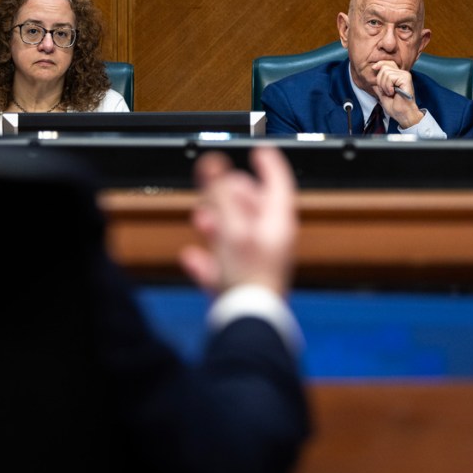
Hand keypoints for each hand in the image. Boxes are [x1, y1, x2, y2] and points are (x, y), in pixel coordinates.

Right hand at [180, 145, 298, 296]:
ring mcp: (258, 260)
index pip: (278, 182)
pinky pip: (223, 262)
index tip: (260, 150)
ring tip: (202, 220)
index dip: (269, 164)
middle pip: (252, 206)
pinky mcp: (243, 281)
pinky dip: (208, 258)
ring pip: (236, 232)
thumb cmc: (248, 277)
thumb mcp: (232, 228)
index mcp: (278, 221)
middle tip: (213, 188)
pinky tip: (194, 259)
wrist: (246, 322)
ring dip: (216, 224)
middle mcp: (272, 239)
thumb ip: (221, 195)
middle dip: (228, 197)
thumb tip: (214, 164)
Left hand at [370, 60, 422, 127]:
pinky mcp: (406, 78)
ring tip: (390, 93)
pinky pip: (390, 77)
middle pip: (385, 67)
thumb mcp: (383, 96)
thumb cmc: (397, 108)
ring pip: (386, 72)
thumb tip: (373, 82)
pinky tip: (393, 92)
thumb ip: (379, 88)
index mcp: (398, 77)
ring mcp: (405, 75)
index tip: (373, 68)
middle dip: (380, 80)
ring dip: (384, 85)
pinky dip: (388, 86)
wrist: (404, 115)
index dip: (380, 64)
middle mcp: (403, 74)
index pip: (388, 63)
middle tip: (385, 91)